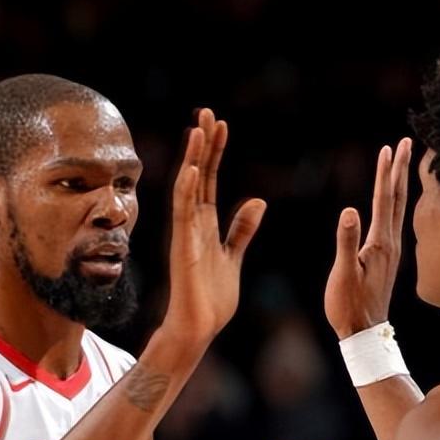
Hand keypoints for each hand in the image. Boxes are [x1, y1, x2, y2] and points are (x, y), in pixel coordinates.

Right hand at [161, 108, 265, 350]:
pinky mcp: (183, 249)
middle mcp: (193, 224)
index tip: (220, 125)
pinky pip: (183, 215)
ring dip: (192, 158)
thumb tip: (257, 202)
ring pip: (188, 188)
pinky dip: (186, 191)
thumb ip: (241, 230)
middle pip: (197, 175)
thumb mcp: (233, 257)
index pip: (209, 180)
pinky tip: (191, 169)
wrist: (199, 327)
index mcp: (205, 225)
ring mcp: (186, 234)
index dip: (214, 152)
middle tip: (206, 112)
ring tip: (198, 129)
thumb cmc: (212, 298)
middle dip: (202, 144)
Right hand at [324, 137, 411, 338]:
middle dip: (399, 169)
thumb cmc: (349, 306)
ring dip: (399, 184)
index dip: (385, 173)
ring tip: (400, 163)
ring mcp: (391, 252)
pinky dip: (394, 204)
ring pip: (398, 209)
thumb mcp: (344, 274)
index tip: (389, 147)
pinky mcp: (387, 259)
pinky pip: (394, 222)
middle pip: (396, 199)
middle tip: (405, 142)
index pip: (383, 200)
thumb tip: (349, 210)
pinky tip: (392, 202)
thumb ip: (347, 242)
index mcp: (380, 244)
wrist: (363, 333)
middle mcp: (390, 244)